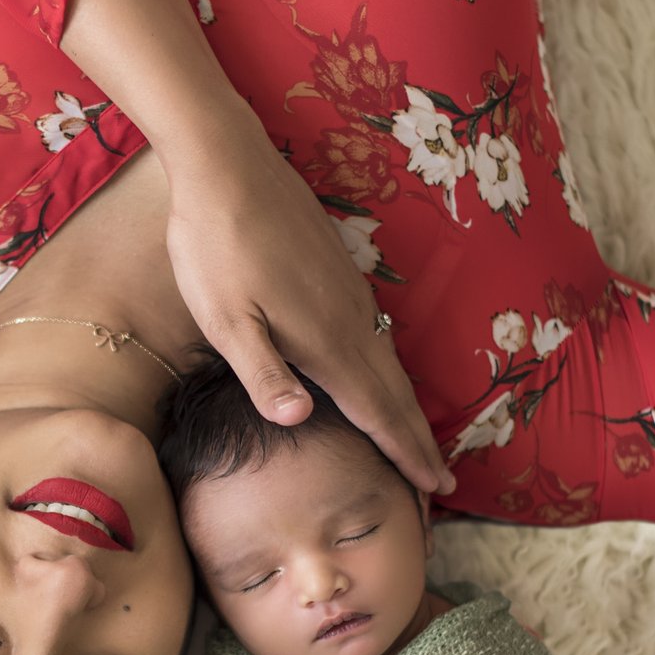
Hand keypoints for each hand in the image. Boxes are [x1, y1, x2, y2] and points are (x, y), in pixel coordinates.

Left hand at [161, 109, 451, 496]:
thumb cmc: (215, 246)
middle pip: (394, 392)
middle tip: (439, 483)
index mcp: (324, 340)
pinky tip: (380, 373)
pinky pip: (376, 334)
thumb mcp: (225, 319)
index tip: (432, 488)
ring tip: (416, 439)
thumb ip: (261, 371)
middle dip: (417, 440)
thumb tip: (297, 419)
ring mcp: (348, 292)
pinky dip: (388, 368)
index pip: (376, 411)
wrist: (228, 165)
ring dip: (406, 405)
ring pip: (388, 362)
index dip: (404, 452)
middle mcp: (348, 320)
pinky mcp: (340, 271)